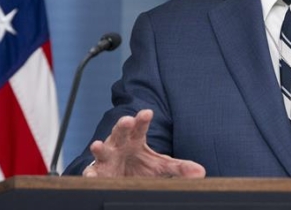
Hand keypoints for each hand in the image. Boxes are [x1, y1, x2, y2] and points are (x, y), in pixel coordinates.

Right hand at [82, 109, 205, 177]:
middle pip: (120, 132)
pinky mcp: (98, 173)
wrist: (123, 179)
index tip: (148, 112)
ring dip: (100, 147)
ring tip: (98, 144)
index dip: (143, 119)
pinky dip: (90, 174)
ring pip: (102, 149)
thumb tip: (200, 172)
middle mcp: (120, 144)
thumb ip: (180, 168)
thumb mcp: (162, 167)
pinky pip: (91, 172)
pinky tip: (91, 175)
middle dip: (123, 125)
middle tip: (127, 120)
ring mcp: (107, 158)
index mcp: (136, 139)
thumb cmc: (141, 166)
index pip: (140, 126)